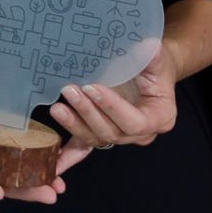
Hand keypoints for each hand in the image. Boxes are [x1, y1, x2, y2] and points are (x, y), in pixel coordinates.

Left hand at [50, 40, 177, 172]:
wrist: (151, 72)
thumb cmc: (156, 67)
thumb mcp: (158, 59)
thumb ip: (152, 56)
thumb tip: (146, 46)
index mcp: (159, 118)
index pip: (134, 121)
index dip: (112, 108)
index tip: (93, 88)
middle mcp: (140, 134)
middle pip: (111, 132)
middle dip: (88, 113)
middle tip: (70, 92)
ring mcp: (120, 137)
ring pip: (95, 138)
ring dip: (74, 124)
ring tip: (58, 107)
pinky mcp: (101, 134)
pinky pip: (84, 149)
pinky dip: (67, 158)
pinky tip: (52, 165)